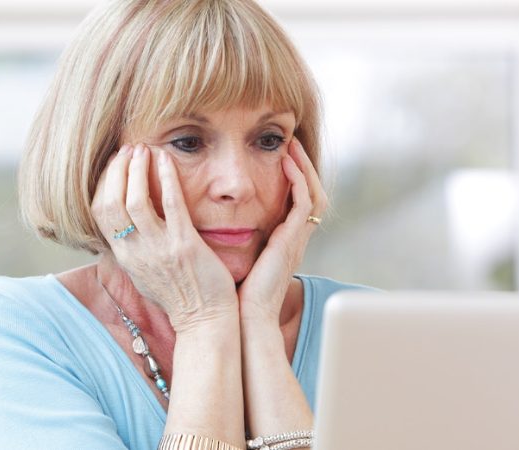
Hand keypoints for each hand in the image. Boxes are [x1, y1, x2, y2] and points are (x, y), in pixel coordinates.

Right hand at [91, 143, 237, 332]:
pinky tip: (167, 159)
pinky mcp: (185, 245)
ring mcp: (159, 249)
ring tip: (145, 150)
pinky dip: (166, 178)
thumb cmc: (180, 297)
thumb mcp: (145, 275)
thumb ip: (134, 250)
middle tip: (129, 150)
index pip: (100, 213)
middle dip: (117, 171)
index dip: (104, 184)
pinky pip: (171, 204)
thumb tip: (125, 229)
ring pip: (134, 201)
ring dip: (137, 170)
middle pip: (111, 203)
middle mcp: (136, 252)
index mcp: (125, 257)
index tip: (116, 165)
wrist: (205, 321)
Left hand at [237, 137, 327, 324]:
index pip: (296, 203)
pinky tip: (286, 165)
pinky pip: (304, 205)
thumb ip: (228, 238)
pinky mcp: (291, 242)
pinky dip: (298, 182)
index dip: (292, 178)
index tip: (280, 155)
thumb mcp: (232, 258)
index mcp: (282, 243)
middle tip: (291, 143)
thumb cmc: (231, 294)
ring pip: (313, 195)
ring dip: (304, 169)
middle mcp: (293, 240)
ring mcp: (295, 241)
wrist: (242, 319)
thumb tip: (205, 219)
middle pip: (311, 194)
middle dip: (303, 167)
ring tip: (291, 147)